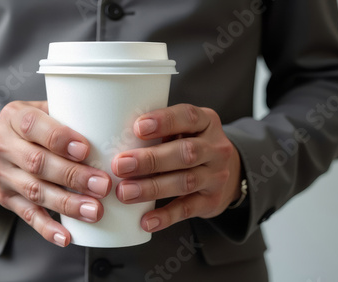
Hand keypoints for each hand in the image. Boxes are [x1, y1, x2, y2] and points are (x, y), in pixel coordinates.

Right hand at [0, 101, 111, 246]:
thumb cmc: (28, 127)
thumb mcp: (38, 109)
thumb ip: (65, 113)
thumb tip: (109, 123)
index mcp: (14, 117)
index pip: (33, 126)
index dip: (59, 139)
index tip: (85, 150)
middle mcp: (3, 146)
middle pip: (37, 163)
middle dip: (72, 176)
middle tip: (102, 185)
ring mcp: (2, 175)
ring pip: (35, 191)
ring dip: (66, 204)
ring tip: (94, 211)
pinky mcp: (6, 199)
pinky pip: (27, 215)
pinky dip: (47, 228)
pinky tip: (66, 236)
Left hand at [112, 104, 241, 232]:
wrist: (228, 173)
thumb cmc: (190, 145)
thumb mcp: (183, 130)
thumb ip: (158, 131)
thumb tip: (109, 137)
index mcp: (206, 122)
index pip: (188, 116)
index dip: (164, 121)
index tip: (137, 127)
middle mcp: (215, 148)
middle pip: (186, 152)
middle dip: (151, 159)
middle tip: (120, 165)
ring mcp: (216, 176)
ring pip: (185, 181)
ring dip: (152, 188)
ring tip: (125, 193)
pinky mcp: (212, 201)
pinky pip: (188, 209)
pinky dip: (166, 216)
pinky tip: (146, 220)